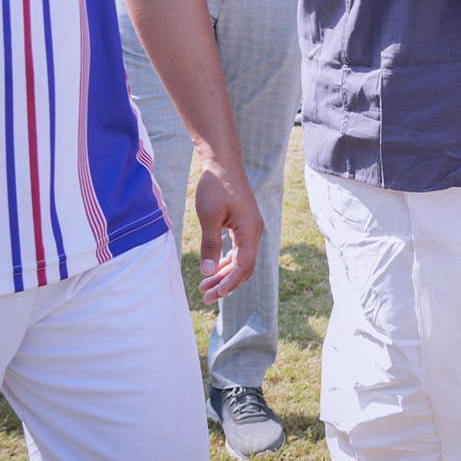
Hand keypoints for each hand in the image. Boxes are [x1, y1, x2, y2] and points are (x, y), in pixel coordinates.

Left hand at [193, 155, 265, 303]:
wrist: (223, 163)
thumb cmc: (216, 186)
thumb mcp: (209, 216)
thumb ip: (210, 245)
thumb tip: (208, 272)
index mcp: (250, 229)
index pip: (245, 265)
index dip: (230, 282)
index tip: (214, 294)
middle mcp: (255, 231)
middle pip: (245, 266)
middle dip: (226, 283)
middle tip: (205, 296)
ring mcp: (251, 228)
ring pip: (242, 259)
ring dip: (225, 274)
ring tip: (205, 287)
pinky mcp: (244, 224)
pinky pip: (240, 250)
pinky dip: (227, 261)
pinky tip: (214, 269)